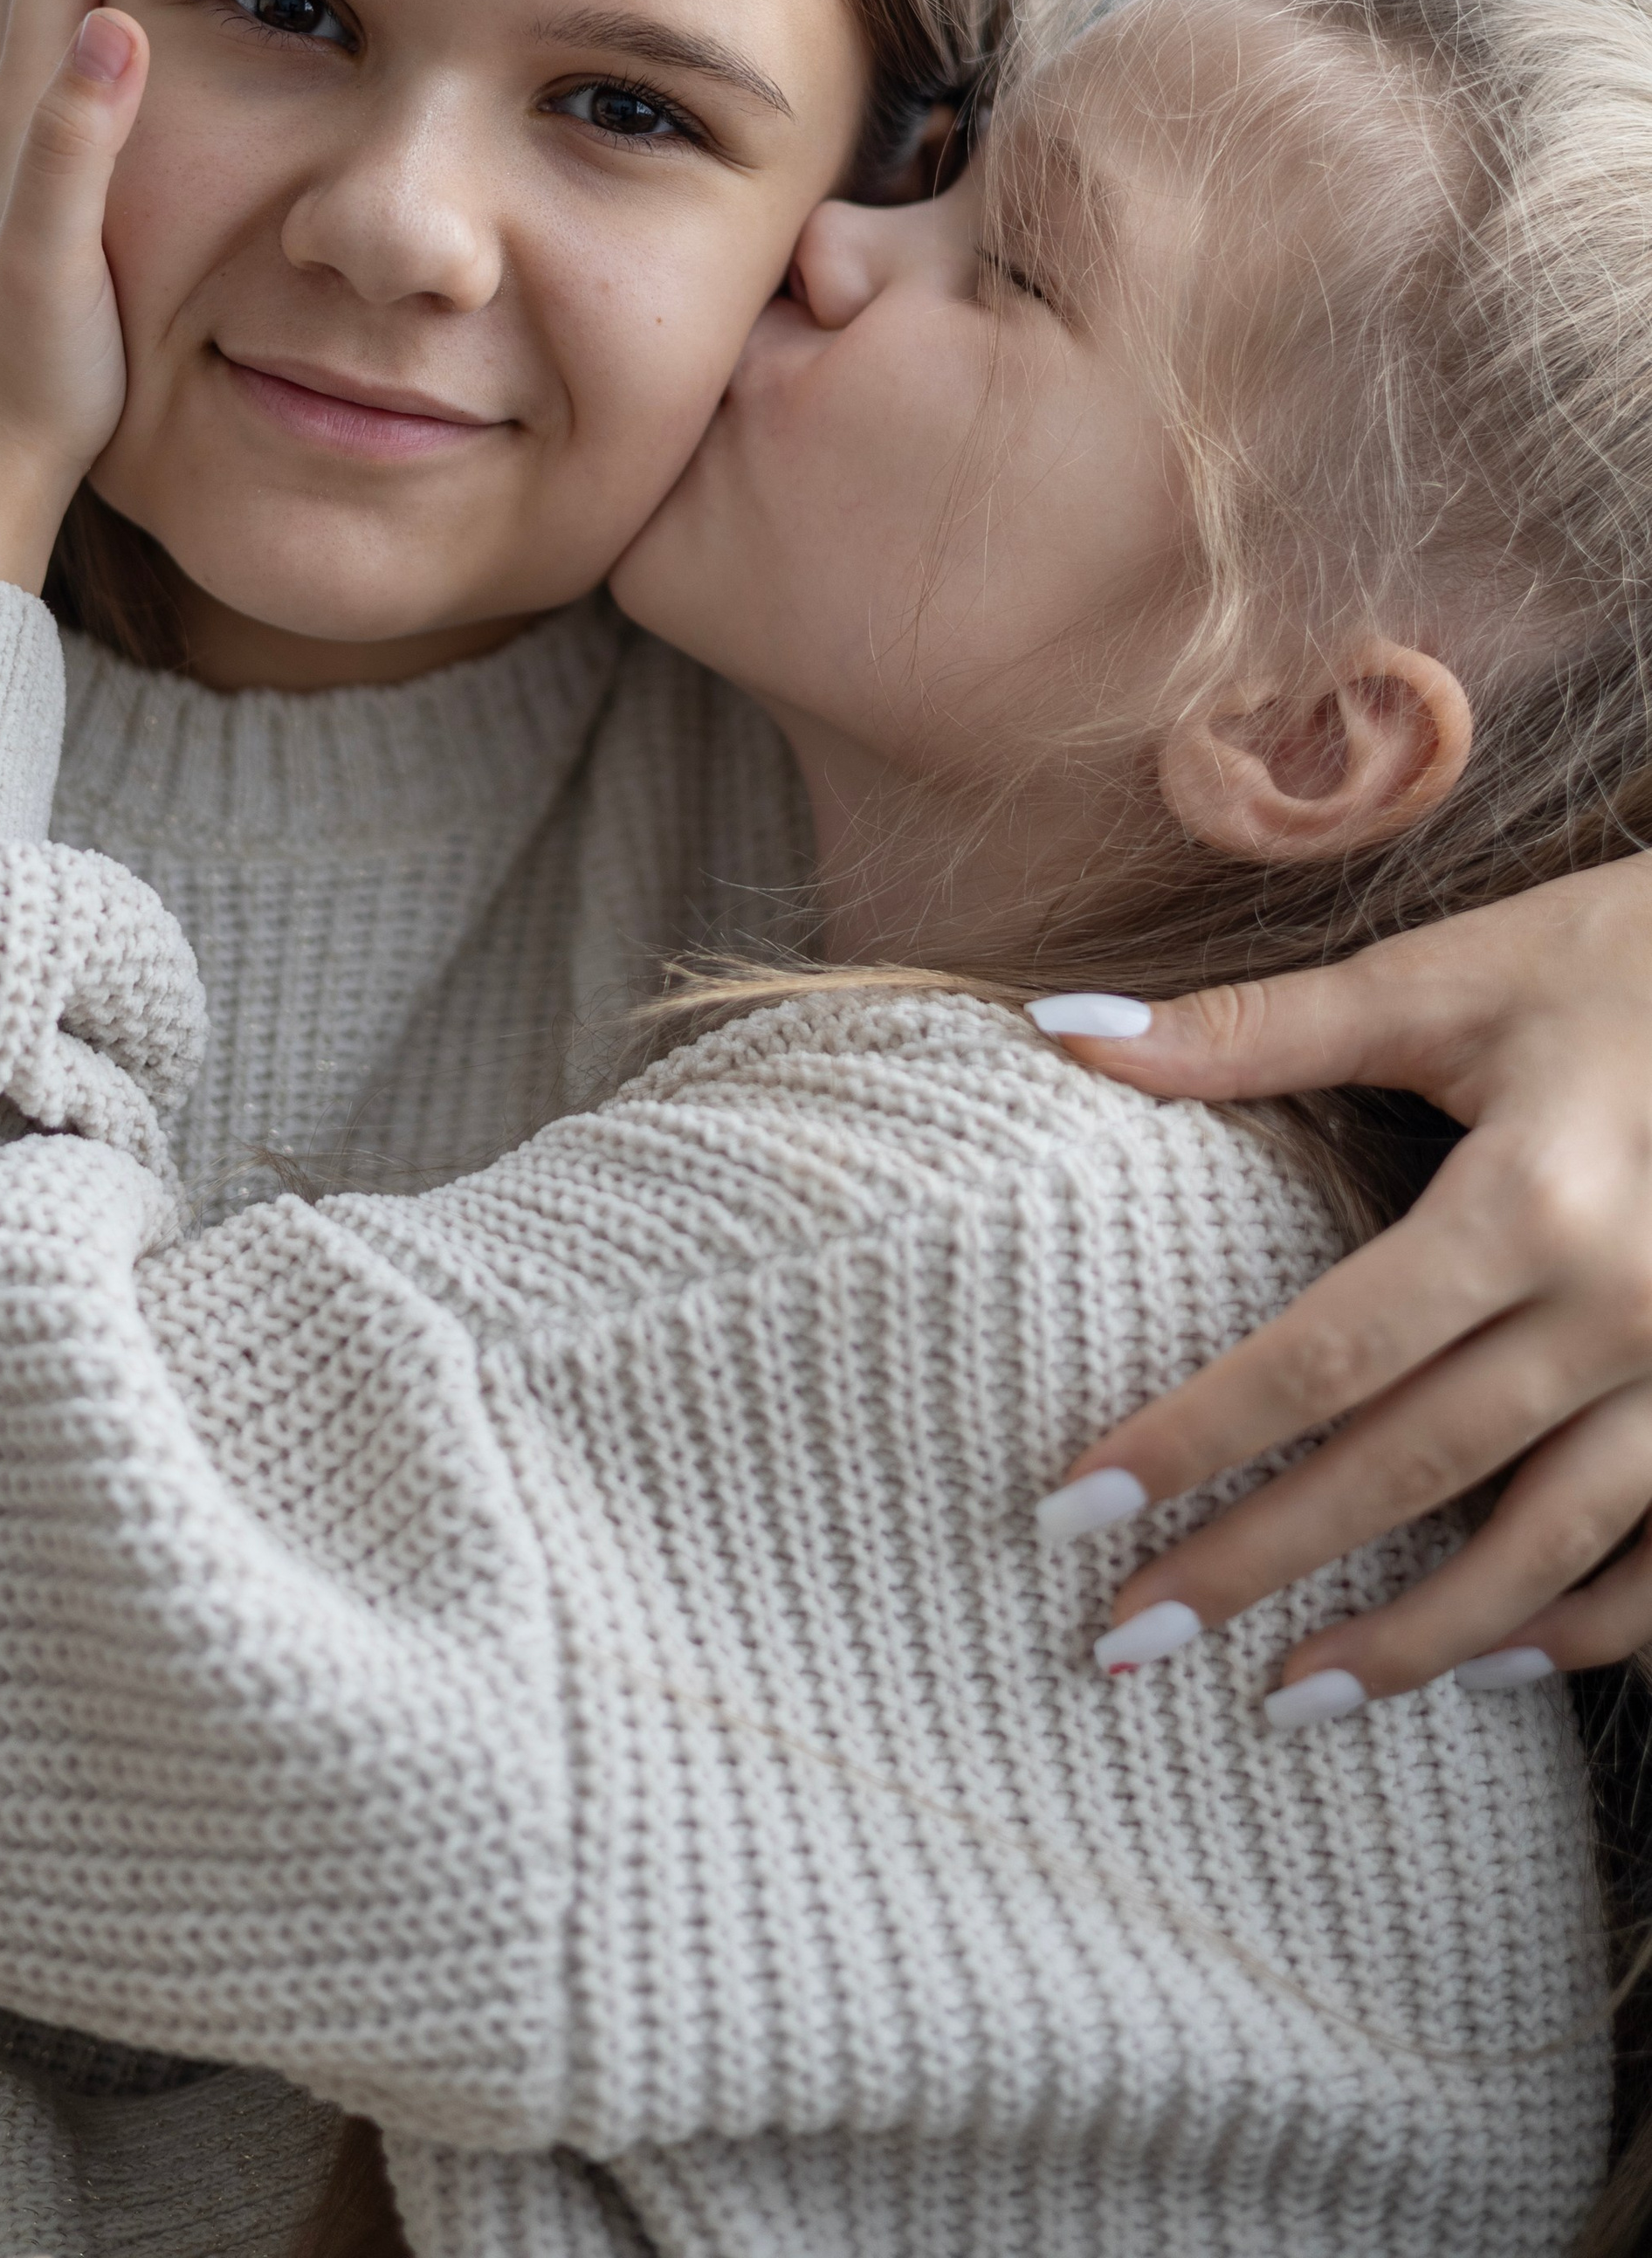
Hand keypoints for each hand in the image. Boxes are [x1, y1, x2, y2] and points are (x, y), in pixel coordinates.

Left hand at [1034, 854, 1651, 1708]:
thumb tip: (1064, 1029)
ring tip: (1289, 1702)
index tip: (1073, 1510)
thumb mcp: (1447, 979)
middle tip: (1128, 1642)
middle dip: (1262, 1565)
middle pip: (1412, 1470)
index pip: (1323, 1356)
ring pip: (1548, 1545)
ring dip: (1418, 1638)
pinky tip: (1498, 1664)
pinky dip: (1592, 1625)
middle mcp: (1619, 1306)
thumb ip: (1259, 1028)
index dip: (1194, 1440)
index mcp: (1528, 1201)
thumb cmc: (1622, 958)